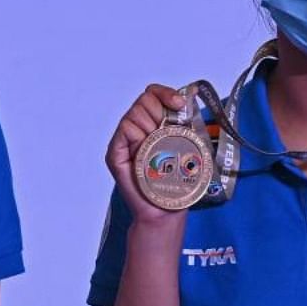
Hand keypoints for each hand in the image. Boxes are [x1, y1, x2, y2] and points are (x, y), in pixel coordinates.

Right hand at [106, 84, 189, 226]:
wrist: (165, 211)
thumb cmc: (177, 183)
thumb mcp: (188, 147)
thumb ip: (185, 123)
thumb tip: (191, 97)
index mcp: (152, 124)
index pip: (153, 94)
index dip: (166, 93)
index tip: (180, 105)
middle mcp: (136, 129)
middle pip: (144, 99)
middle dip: (161, 112)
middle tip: (168, 134)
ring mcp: (124, 140)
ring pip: (135, 113)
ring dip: (151, 127)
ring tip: (158, 148)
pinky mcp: (115, 153)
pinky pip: (125, 129)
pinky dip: (138, 135)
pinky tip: (147, 149)